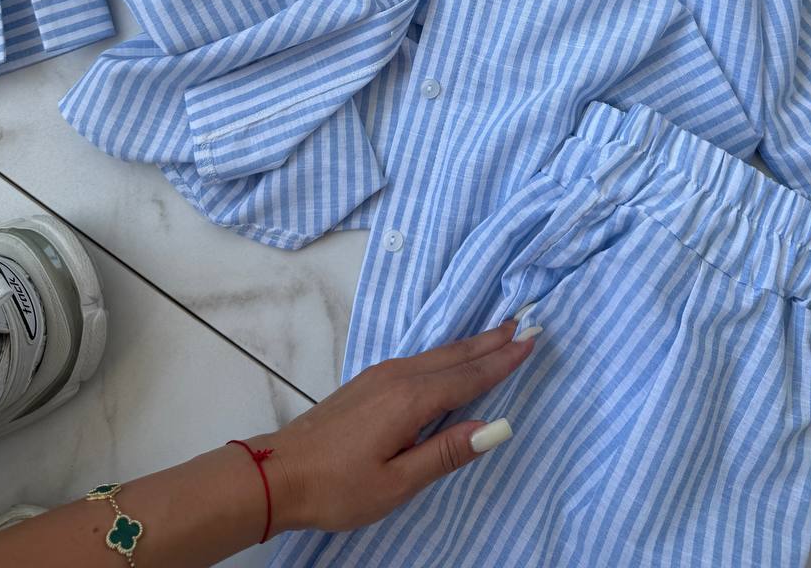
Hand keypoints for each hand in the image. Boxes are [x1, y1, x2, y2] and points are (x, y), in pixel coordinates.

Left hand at [248, 317, 539, 533]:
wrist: (278, 473)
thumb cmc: (337, 487)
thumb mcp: (397, 482)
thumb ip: (446, 452)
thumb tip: (494, 427)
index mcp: (411, 401)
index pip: (469, 378)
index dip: (502, 361)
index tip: (532, 339)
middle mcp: (399, 378)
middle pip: (455, 356)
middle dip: (492, 342)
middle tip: (525, 324)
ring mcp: (381, 376)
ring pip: (438, 355)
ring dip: (472, 345)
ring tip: (499, 333)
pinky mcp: (370, 382)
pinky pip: (421, 359)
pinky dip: (448, 354)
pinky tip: (452, 358)